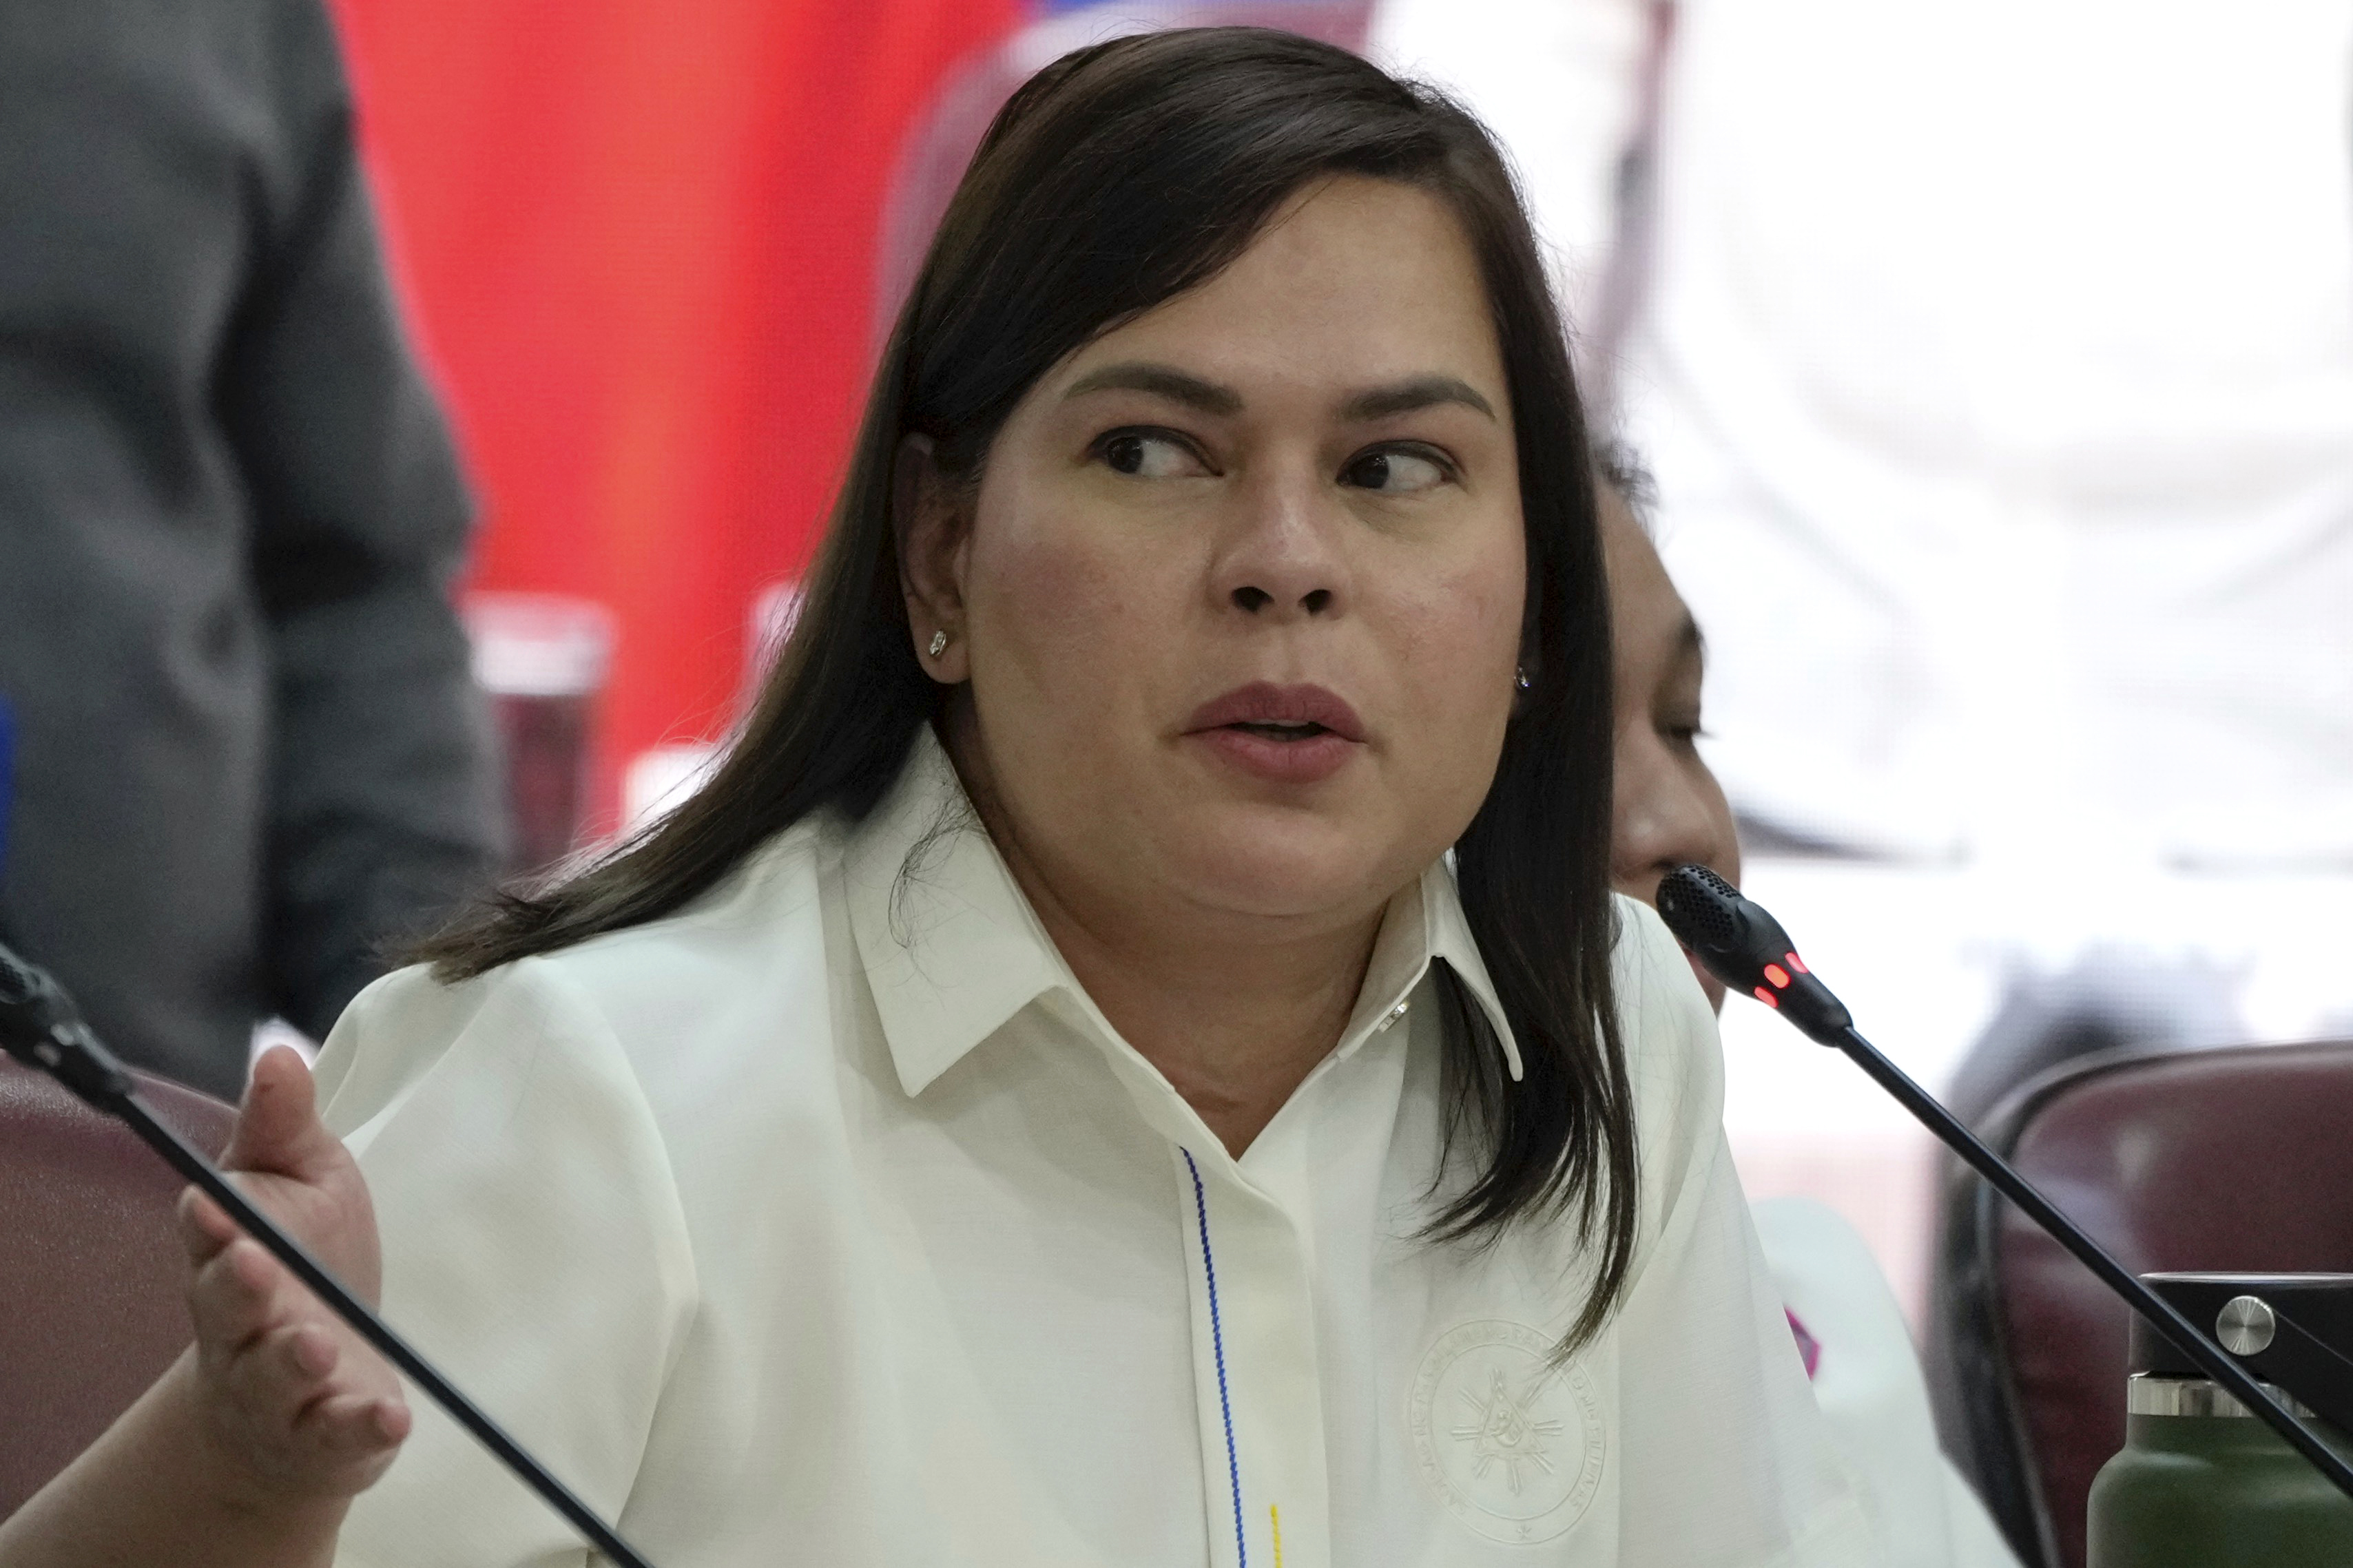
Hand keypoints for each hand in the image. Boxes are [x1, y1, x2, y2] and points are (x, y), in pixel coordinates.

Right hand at [177, 1045, 409, 1504]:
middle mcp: (238, 1327)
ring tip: (317, 1344)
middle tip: (256, 1264)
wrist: (305, 1388)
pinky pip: (336, 1435)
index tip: (215, 1203)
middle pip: (227, 1308)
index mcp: (230, 1256)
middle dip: (237, 1286)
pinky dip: (360, 1428)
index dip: (210, 1222)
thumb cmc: (302, 1264)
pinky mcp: (322, 1436)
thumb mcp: (302, 1182)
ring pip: (272, 1377)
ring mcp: (276, 1389)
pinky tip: (390, 1418)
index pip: (208, 1236)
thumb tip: (278, 1051)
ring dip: (292, 1360)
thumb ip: (284, 1125)